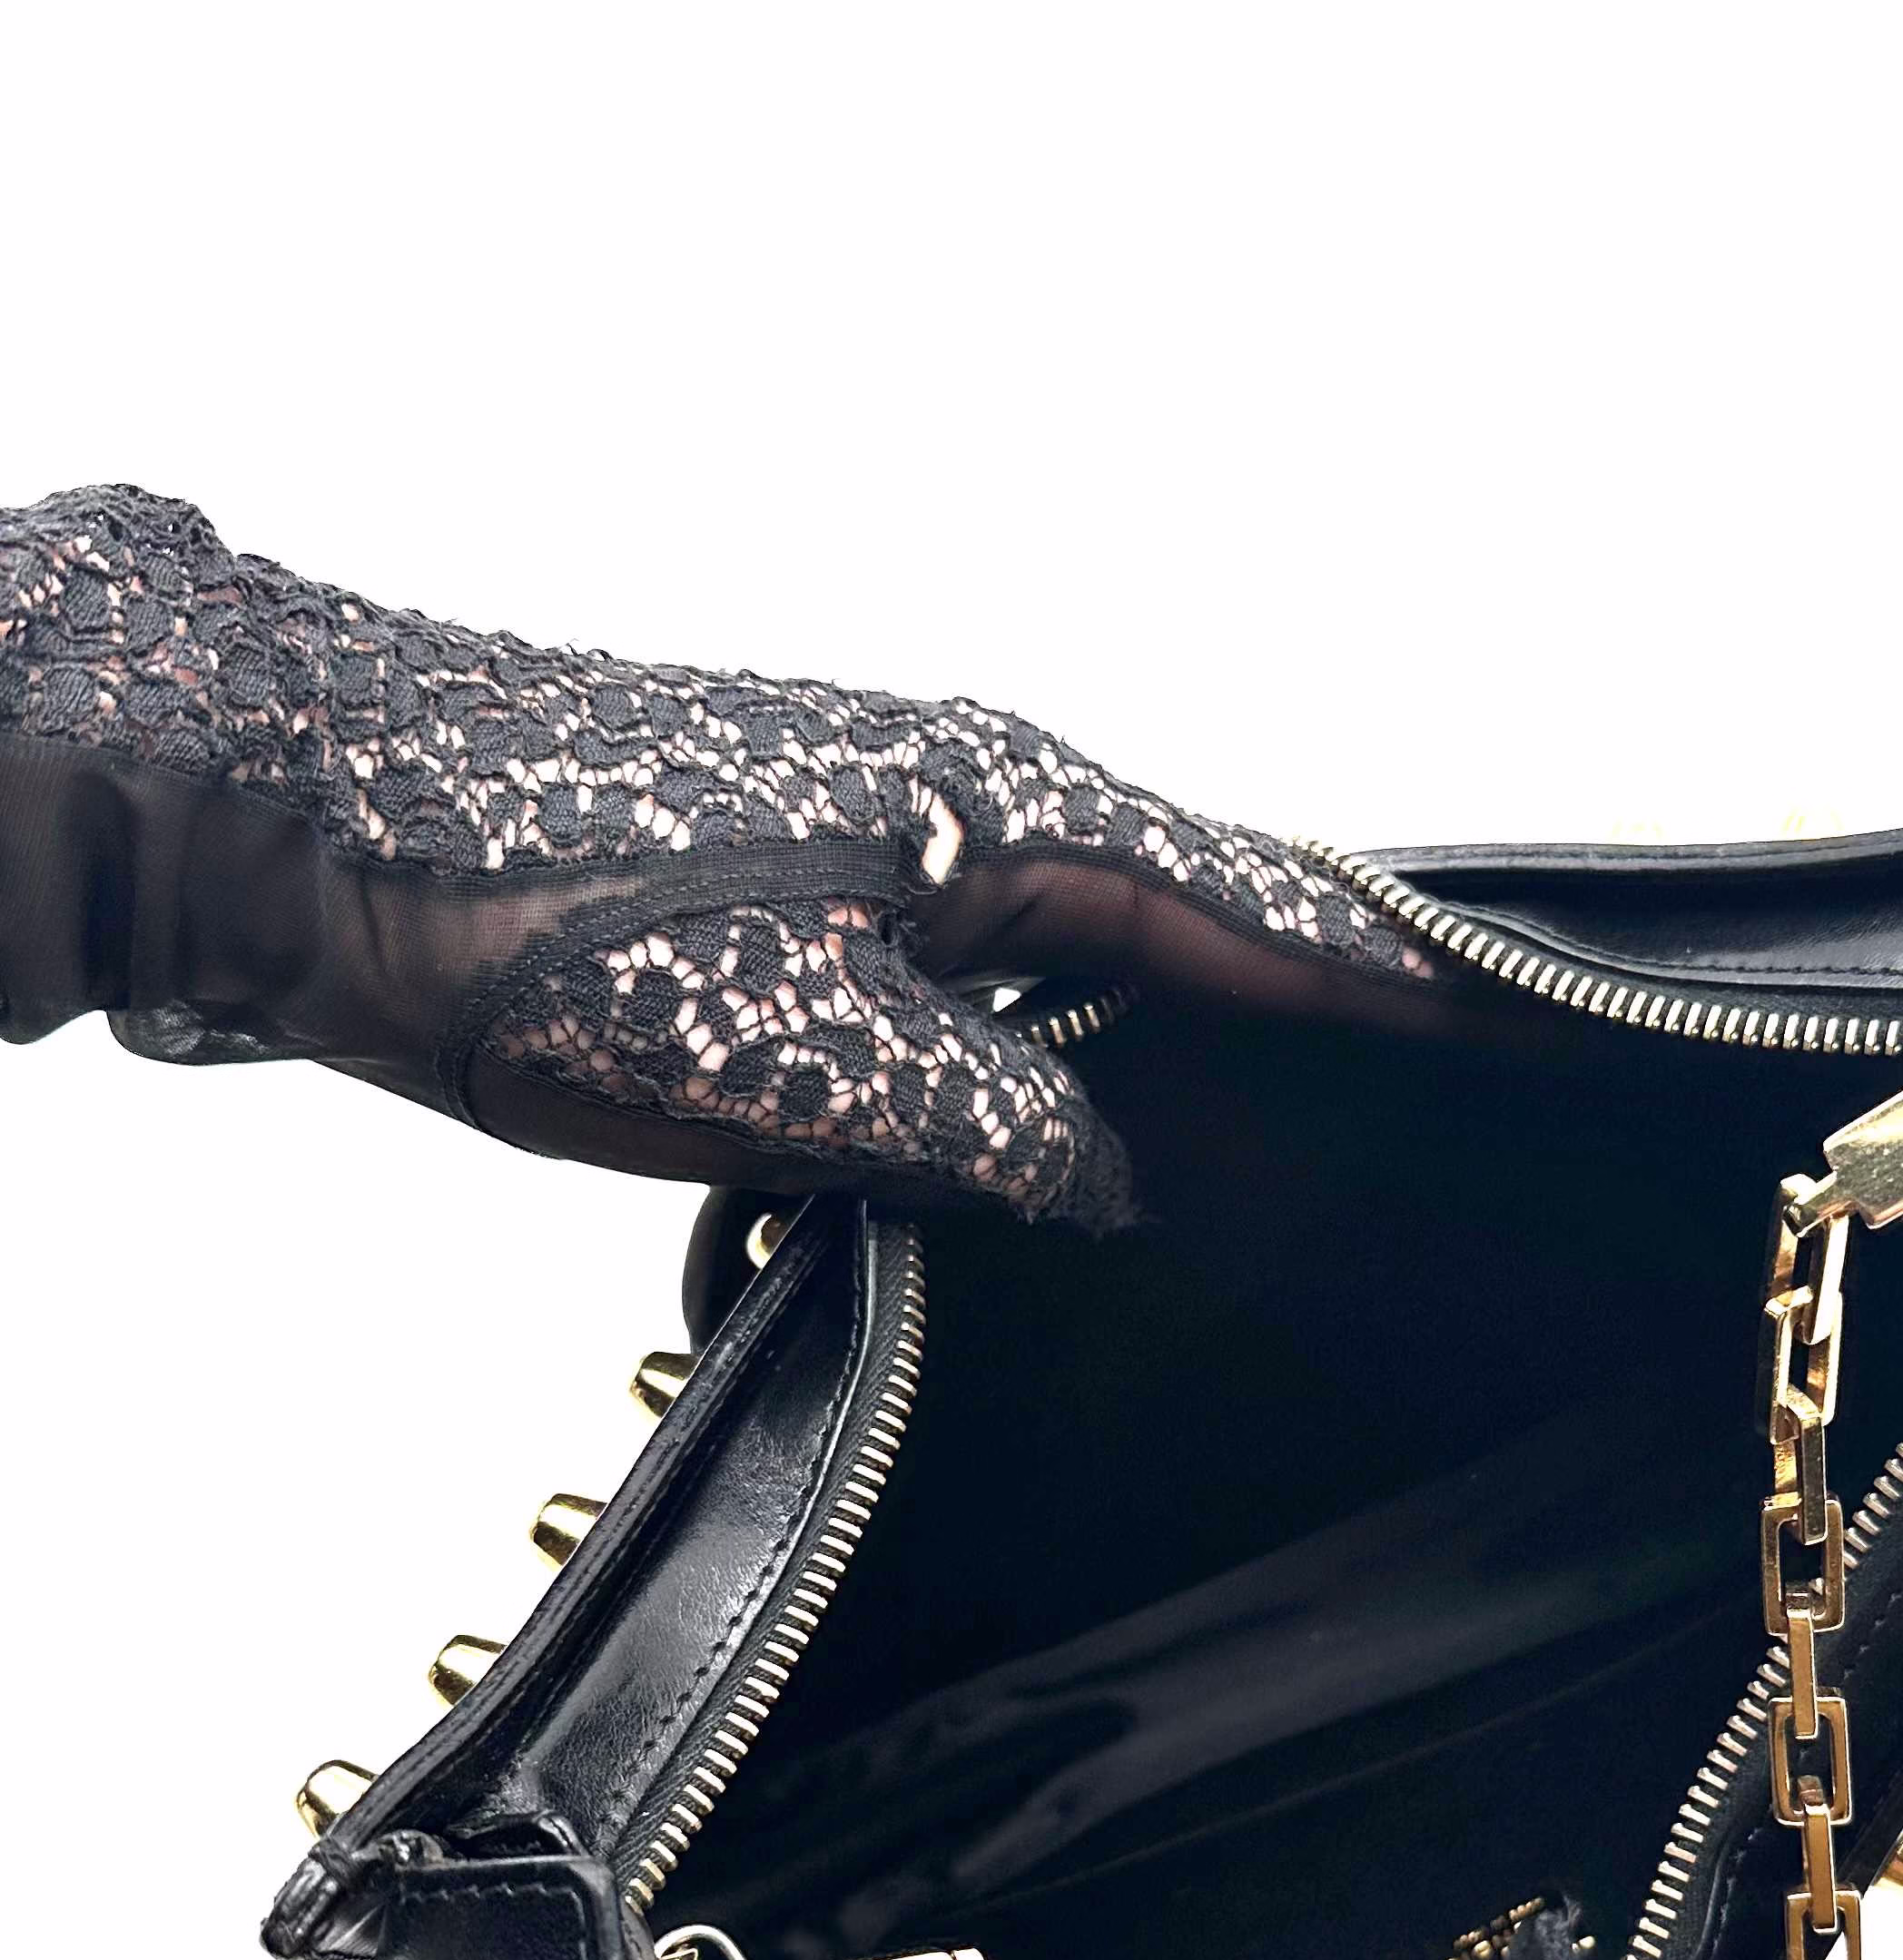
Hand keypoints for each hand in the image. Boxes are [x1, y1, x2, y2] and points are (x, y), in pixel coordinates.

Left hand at [0, 487, 1442, 1220]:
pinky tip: (1075, 1078)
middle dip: (1338, 977)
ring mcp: (886, 805)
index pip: (1266, 903)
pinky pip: (1001, 933)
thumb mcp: (801, 1060)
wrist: (308, 805)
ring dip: (1204, 991)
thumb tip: (1117, 1178)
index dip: (1404, 978)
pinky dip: (1077, 1002)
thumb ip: (1000, 1131)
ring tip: (1314, 1076)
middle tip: (1470, 1053)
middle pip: (1207, 892)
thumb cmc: (535, 904)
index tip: (1537, 1017)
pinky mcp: (807, 851)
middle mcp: (969, 780)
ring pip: (1100, 916)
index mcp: (1007, 807)